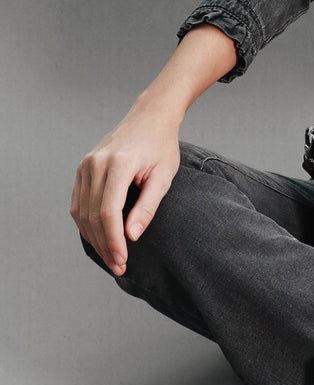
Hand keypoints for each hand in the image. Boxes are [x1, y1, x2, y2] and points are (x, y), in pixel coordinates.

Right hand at [71, 103, 181, 276]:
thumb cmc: (161, 146)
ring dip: (93, 238)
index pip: (108, 211)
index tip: (122, 261)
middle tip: (118, 267)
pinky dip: (86, 224)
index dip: (113, 240)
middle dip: (104, 245)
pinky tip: (100, 238)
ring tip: (110, 257)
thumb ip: (148, 206)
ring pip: (80, 212)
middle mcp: (96, 163)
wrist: (149, 117)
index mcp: (119, 164)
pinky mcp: (82, 168)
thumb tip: (131, 236)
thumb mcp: (163, 176)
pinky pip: (78, 202)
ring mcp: (85, 165)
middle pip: (92, 215)